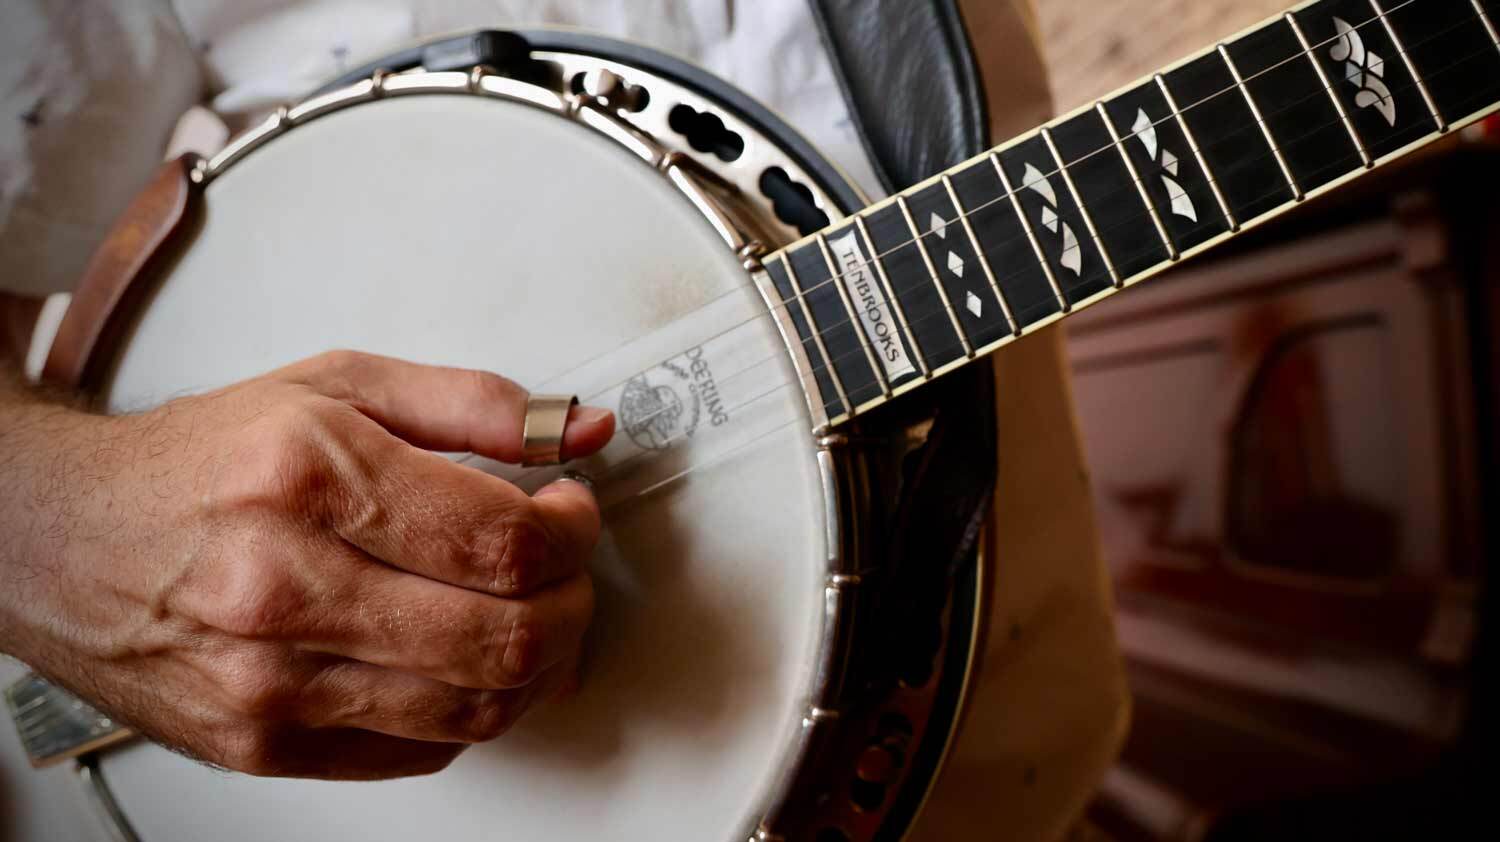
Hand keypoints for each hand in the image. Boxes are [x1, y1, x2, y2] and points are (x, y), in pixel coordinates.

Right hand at [0, 351, 613, 778]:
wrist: (61, 538)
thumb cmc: (199, 463)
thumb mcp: (338, 388)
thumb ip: (474, 404)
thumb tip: (578, 429)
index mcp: (309, 478)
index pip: (502, 542)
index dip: (572, 534)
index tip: (571, 512)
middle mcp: (283, 588)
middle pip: (505, 639)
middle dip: (573, 604)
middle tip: (567, 571)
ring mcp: (270, 682)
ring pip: (477, 709)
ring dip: (541, 665)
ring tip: (532, 614)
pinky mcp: (262, 745)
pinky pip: (421, 750)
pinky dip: (474, 708)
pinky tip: (467, 659)